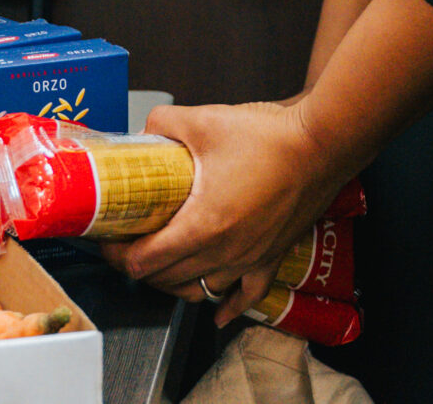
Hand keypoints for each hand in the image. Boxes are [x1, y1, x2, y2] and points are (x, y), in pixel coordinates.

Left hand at [101, 100, 349, 327]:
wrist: (323, 143)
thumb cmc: (270, 135)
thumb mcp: (206, 120)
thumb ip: (164, 124)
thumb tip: (144, 130)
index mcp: (202, 224)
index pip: (143, 261)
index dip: (117, 254)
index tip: (108, 239)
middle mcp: (223, 252)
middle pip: (165, 279)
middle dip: (138, 265)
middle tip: (128, 243)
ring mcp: (249, 259)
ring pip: (199, 291)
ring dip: (174, 283)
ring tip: (161, 265)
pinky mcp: (271, 257)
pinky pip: (247, 295)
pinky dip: (229, 307)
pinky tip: (219, 312)